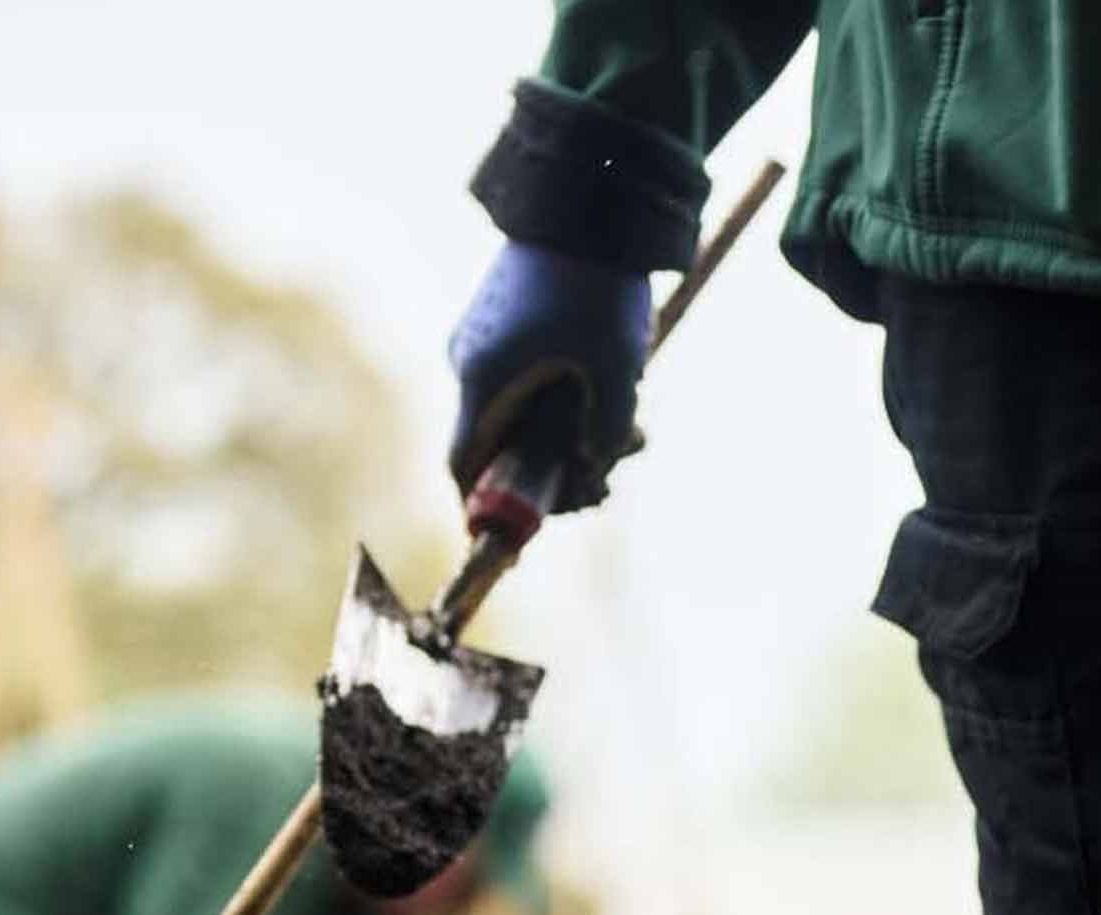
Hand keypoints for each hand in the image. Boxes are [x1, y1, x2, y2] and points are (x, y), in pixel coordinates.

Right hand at [448, 242, 653, 512]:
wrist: (590, 196)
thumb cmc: (599, 289)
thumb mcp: (617, 377)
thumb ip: (603, 441)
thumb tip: (588, 474)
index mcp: (482, 380)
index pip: (463, 468)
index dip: (487, 510)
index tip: (524, 532)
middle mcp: (470, 363)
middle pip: (501, 450)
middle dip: (557, 475)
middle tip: (611, 480)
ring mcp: (485, 339)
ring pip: (524, 417)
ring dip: (575, 438)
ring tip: (637, 435)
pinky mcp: (506, 322)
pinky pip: (529, 383)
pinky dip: (567, 402)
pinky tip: (621, 396)